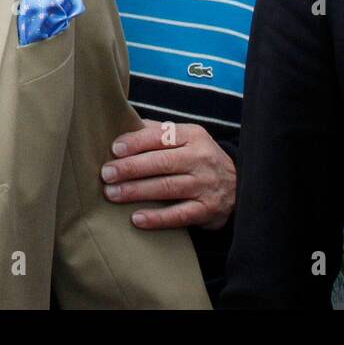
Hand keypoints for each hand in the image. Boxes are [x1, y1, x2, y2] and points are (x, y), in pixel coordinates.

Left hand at [101, 119, 235, 230]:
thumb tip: (121, 125)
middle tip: (106, 174)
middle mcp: (201, 158)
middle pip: (162, 162)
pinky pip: (179, 215)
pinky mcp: (207, 209)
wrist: (237, 185)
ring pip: (167, 188)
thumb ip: (156, 132)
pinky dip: (157, 218)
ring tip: (112, 194)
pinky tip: (136, 219)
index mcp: (193, 136)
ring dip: (137, 191)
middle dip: (131, 168)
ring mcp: (205, 185)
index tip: (114, 149)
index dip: (137, 142)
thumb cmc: (197, 158)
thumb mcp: (185, 138)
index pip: (162, 136)